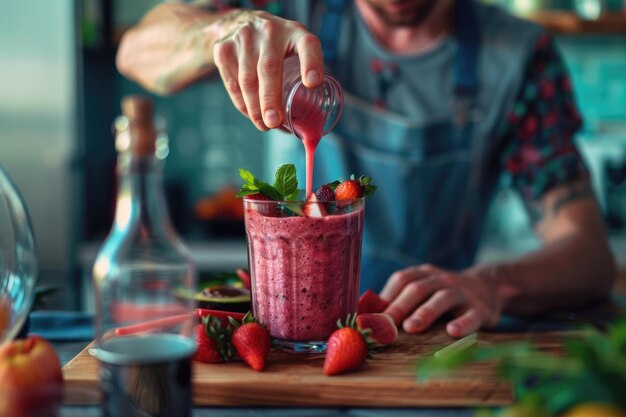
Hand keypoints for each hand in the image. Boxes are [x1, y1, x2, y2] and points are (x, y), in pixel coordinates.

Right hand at [213, 10, 323, 130]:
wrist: (239, 22)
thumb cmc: (277, 45)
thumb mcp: (294, 48)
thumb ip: (303, 75)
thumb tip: (306, 124)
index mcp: (295, 32)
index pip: (307, 45)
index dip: (311, 63)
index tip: (312, 84)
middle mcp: (269, 31)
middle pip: (268, 67)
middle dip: (270, 99)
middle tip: (274, 122)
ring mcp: (244, 38)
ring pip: (247, 79)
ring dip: (255, 107)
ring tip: (263, 125)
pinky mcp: (224, 49)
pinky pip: (233, 83)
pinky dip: (242, 103)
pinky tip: (251, 114)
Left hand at [380, 264, 501, 337]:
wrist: (489, 287)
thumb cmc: (444, 295)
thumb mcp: (424, 291)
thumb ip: (400, 300)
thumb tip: (366, 316)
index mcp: (424, 274)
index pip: (402, 279)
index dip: (385, 297)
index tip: (370, 317)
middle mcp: (441, 279)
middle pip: (417, 288)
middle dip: (399, 306)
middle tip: (384, 325)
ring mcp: (462, 292)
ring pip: (442, 298)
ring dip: (425, 312)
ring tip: (411, 327)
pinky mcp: (480, 308)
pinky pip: (471, 315)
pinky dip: (462, 323)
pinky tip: (452, 332)